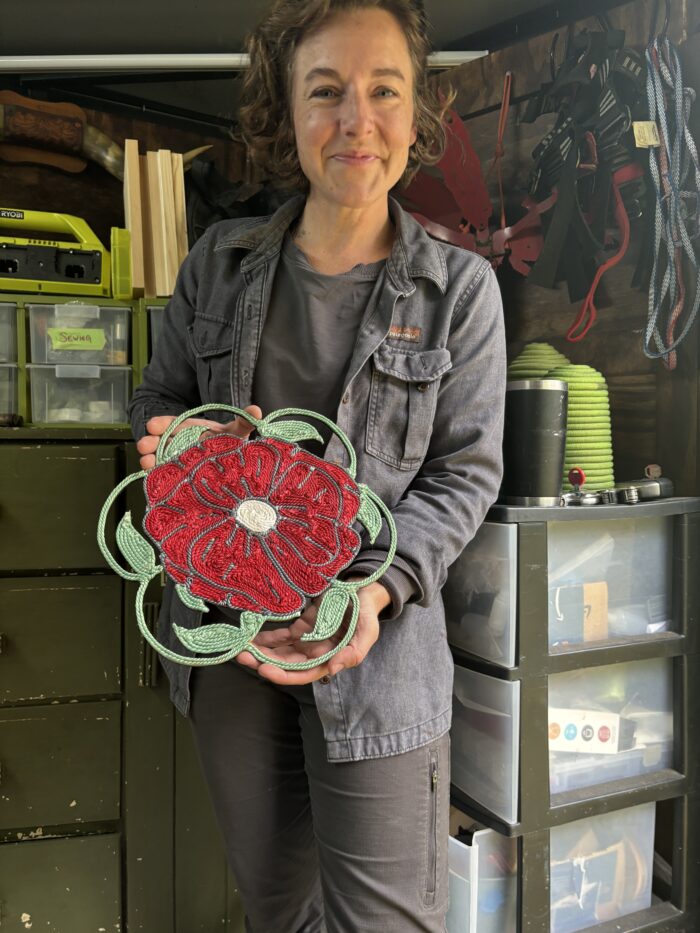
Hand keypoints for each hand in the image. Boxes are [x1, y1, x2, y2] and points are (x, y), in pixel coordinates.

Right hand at [136, 405, 262, 470]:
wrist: (234, 467)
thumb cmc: (231, 444)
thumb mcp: (237, 432)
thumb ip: (244, 422)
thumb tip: (257, 410)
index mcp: (191, 429)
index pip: (173, 424)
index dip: (162, 424)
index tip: (153, 425)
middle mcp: (180, 443)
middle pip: (161, 441)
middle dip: (151, 442)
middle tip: (144, 444)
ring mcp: (177, 460)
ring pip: (159, 457)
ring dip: (149, 458)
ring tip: (145, 461)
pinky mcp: (177, 476)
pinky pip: (164, 474)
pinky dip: (156, 474)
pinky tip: (150, 475)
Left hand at [235, 580, 390, 684]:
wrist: (363, 590)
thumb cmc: (367, 612)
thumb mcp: (368, 632)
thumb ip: (354, 653)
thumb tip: (333, 669)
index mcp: (331, 659)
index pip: (303, 674)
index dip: (283, 675)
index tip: (263, 668)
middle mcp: (315, 654)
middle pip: (286, 665)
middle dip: (263, 663)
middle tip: (242, 656)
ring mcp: (306, 642)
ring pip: (280, 652)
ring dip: (261, 652)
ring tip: (241, 648)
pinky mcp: (300, 627)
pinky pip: (280, 637)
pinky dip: (266, 639)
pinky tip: (250, 638)